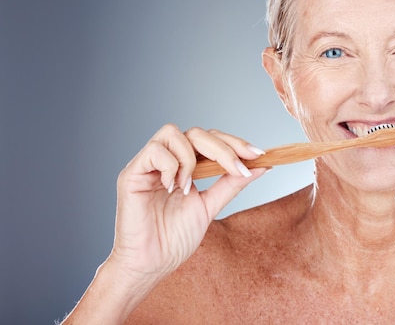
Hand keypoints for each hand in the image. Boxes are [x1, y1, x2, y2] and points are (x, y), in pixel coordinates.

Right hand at [108, 124, 266, 284]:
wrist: (151, 264)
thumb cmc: (174, 239)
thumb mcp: (210, 206)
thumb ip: (231, 184)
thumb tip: (261, 166)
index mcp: (184, 165)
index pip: (210, 140)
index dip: (234, 143)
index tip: (258, 155)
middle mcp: (166, 160)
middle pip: (196, 133)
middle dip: (222, 148)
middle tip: (237, 168)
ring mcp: (147, 164)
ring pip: (173, 133)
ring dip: (190, 159)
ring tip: (189, 188)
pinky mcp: (131, 173)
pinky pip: (154, 151)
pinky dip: (170, 166)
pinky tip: (172, 188)